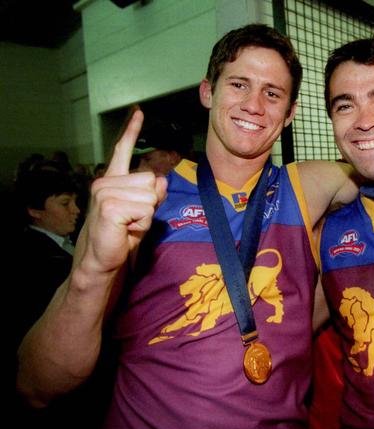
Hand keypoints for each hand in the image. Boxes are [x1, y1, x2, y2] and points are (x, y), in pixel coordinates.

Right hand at [77, 110, 167, 273]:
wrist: (103, 262)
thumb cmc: (121, 237)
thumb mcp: (143, 212)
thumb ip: (153, 193)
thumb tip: (161, 180)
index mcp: (112, 180)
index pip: (122, 150)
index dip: (132, 131)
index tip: (139, 111)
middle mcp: (105, 182)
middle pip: (152, 180)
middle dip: (150, 203)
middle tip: (133, 220)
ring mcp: (104, 192)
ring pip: (151, 195)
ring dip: (146, 215)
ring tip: (128, 225)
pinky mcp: (109, 206)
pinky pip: (146, 209)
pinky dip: (142, 224)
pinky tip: (126, 230)